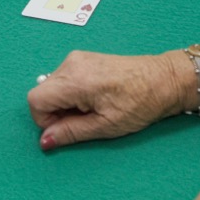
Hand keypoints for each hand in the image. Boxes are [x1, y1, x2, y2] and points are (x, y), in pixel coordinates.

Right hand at [29, 51, 192, 149]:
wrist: (164, 79)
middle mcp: (71, 64)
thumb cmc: (140, 103)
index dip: (45, 120)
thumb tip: (45, 141)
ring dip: (64, 103)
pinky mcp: (84, 58)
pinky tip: (95, 98)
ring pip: (52, 86)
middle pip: (42, 92)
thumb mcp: (105, 125)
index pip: (35, 100)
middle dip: (55, 112)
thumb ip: (70, 132)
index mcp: (74, 80)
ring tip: (93, 109)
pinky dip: (72, 93)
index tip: (67, 128)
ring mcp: (77, 58)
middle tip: (85, 120)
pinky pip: (64, 79)